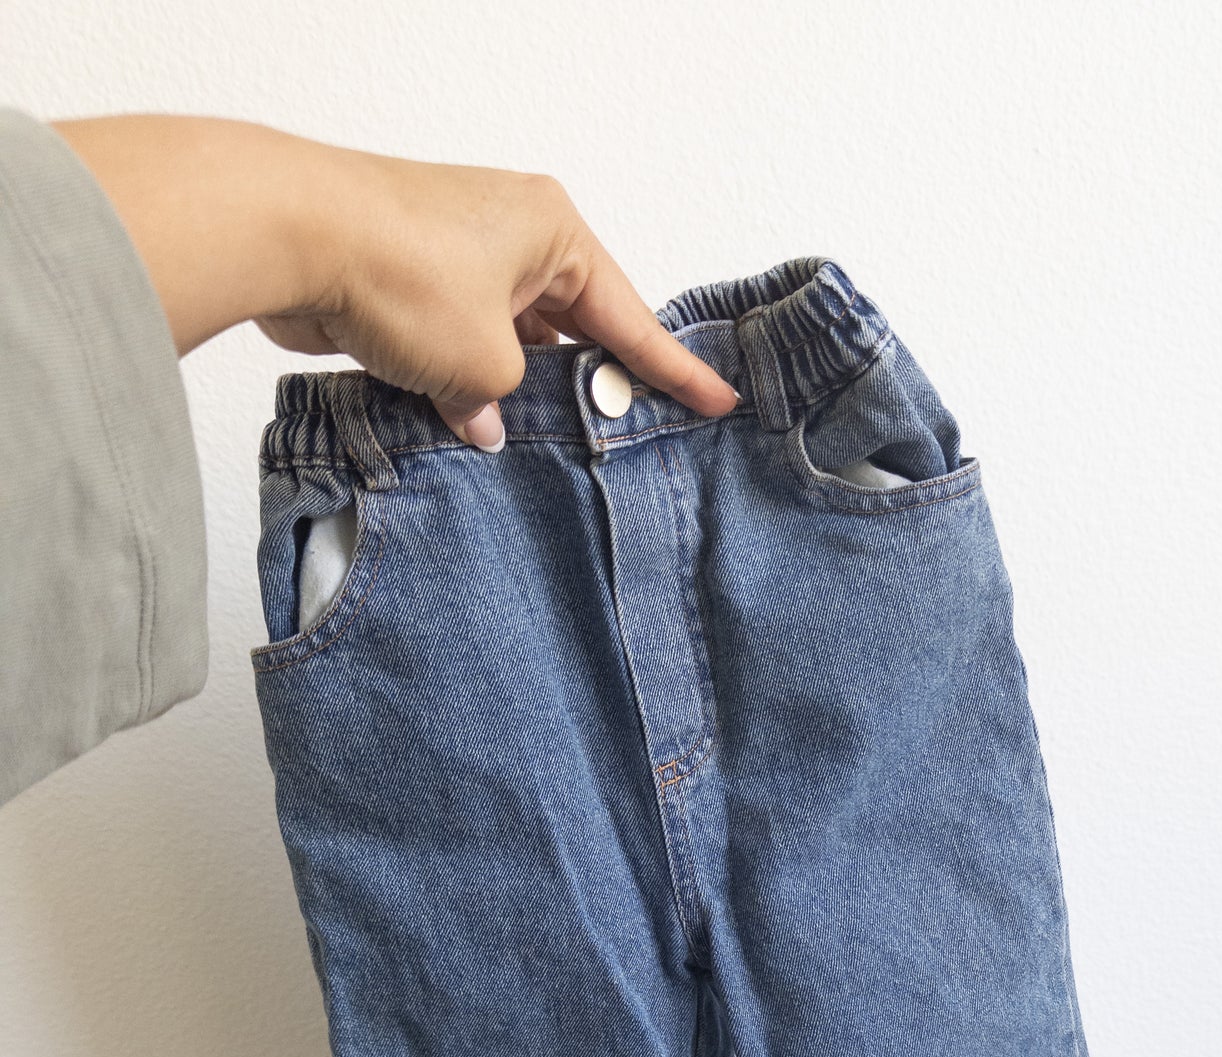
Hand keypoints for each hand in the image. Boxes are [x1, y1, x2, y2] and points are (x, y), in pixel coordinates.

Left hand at [53, 116, 737, 445]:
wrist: (292, 235)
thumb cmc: (400, 268)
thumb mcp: (483, 362)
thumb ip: (501, 403)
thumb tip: (482, 423)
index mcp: (553, 232)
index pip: (628, 316)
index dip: (671, 370)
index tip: (715, 401)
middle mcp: (510, 234)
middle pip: (569, 328)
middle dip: (581, 385)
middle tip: (618, 440)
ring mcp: (456, 255)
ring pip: (508, 342)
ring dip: (511, 392)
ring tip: (533, 446)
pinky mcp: (406, 280)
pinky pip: (455, 345)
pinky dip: (460, 385)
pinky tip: (465, 429)